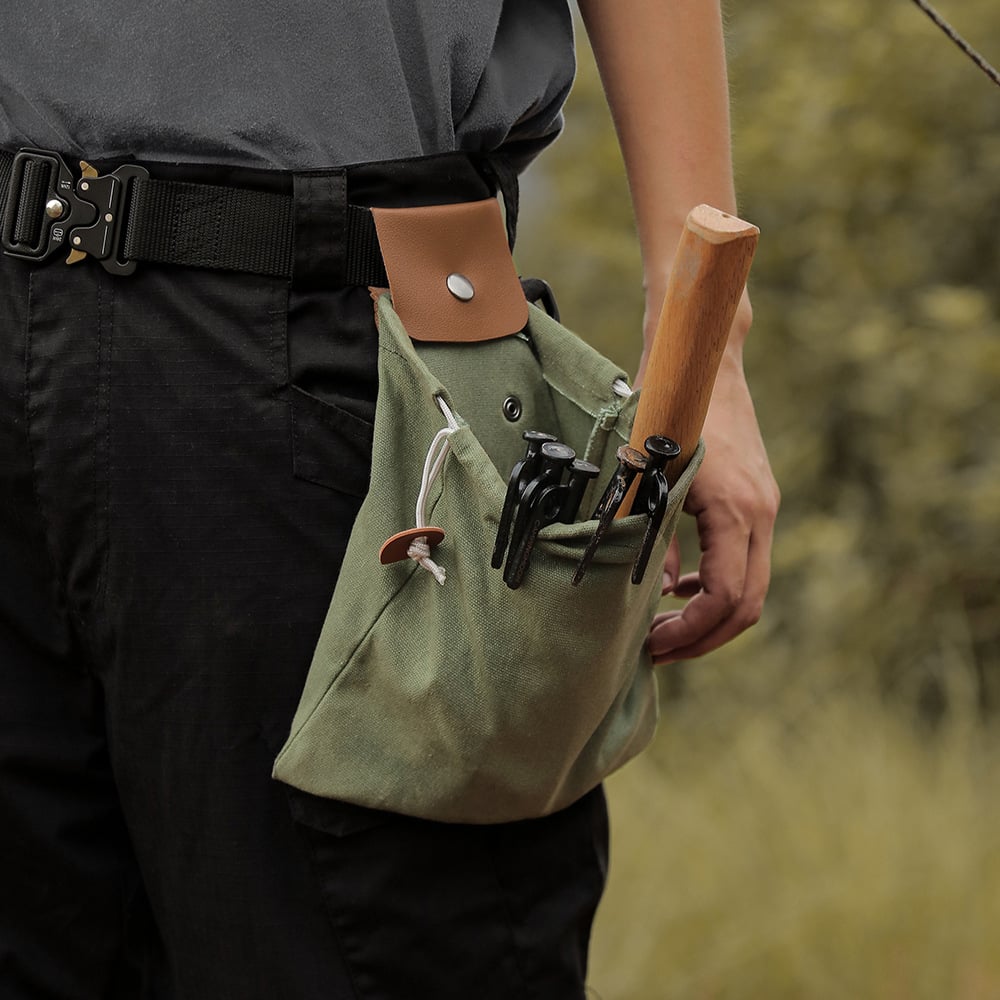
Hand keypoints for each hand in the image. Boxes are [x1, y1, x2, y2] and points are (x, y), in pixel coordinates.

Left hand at [646, 345, 778, 663]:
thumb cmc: (667, 413)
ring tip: (663, 627)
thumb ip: (648, 535)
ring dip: (709, 617)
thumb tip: (654, 590)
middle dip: (702, 638)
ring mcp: (764, 509)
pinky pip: (746, 563)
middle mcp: (760, 515)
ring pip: (750, 588)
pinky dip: (716, 586)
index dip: (690, 633)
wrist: (703, 366)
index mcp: (736, 512)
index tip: (653, 645)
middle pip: (746, 606)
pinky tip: (680, 587)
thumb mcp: (646, 476)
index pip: (725, 599)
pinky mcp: (757, 502)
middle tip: (656, 651)